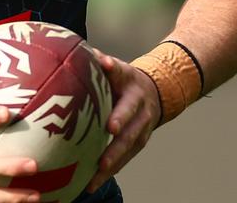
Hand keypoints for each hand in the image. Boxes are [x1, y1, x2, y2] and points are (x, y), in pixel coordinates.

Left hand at [85, 53, 160, 193]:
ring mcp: (142, 128)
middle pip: (130, 124)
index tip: (108, 92)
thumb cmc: (122, 79)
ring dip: (113, 161)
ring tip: (97, 173)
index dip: (114, 81)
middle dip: (118, 138)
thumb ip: (99, 60)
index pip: (122, 78)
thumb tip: (83, 51)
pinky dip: (109, 172)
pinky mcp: (138, 144)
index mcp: (131, 83)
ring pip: (128, 147)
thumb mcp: (115, 66)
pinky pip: (123, 159)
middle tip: (104, 147)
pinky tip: (92, 184)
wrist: (154, 92)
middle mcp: (140, 107)